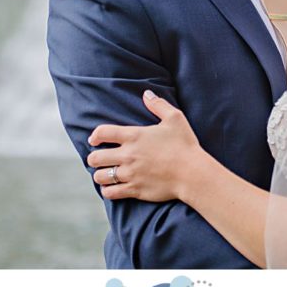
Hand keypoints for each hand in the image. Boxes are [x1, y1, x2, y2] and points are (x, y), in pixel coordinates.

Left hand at [86, 91, 202, 202]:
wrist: (193, 173)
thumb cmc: (185, 145)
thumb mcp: (175, 119)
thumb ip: (158, 105)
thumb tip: (147, 93)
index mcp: (134, 136)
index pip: (102, 132)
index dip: (94, 135)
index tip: (94, 139)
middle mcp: (128, 155)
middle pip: (95, 157)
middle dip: (94, 158)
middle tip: (99, 159)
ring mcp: (130, 174)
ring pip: (100, 176)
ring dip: (100, 174)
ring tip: (104, 174)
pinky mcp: (135, 190)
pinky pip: (111, 193)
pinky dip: (108, 190)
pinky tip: (112, 188)